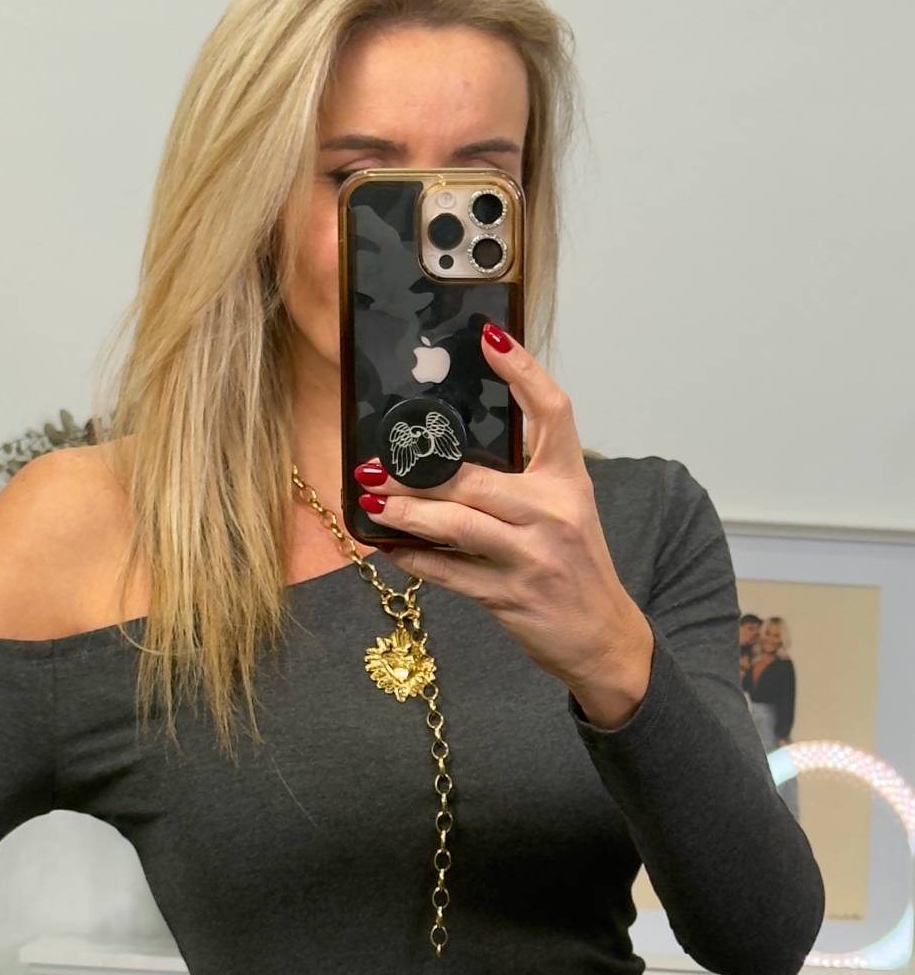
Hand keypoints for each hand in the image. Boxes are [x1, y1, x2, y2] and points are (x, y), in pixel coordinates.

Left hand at [354, 322, 650, 696]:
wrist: (603, 636)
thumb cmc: (575, 566)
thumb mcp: (565, 510)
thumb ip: (524, 478)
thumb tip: (453, 452)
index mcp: (569, 482)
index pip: (552, 412)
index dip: (523, 370)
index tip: (489, 337)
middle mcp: (553, 514)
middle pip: (475, 479)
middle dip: (419, 474)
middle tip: (375, 464)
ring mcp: (531, 557)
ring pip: (456, 525)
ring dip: (405, 514)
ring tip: (372, 501)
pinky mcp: (508, 596)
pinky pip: (449, 572)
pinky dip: (413, 559)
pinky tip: (388, 547)